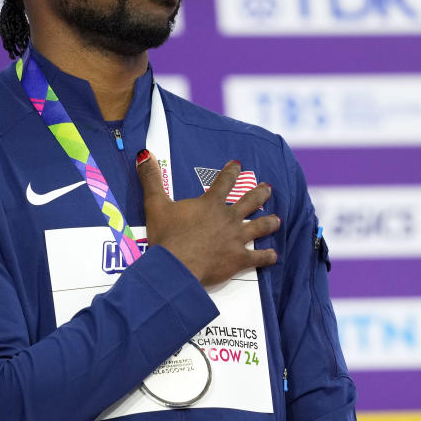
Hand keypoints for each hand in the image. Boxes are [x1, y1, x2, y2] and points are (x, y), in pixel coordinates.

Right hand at [135, 150, 279, 286]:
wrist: (176, 266)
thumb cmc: (166, 235)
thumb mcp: (155, 204)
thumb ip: (151, 178)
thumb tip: (144, 154)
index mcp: (210, 203)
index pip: (224, 181)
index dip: (231, 171)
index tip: (238, 164)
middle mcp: (228, 218)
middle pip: (249, 201)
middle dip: (260, 193)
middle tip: (268, 188)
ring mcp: (236, 239)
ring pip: (260, 226)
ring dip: (269, 222)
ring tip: (277, 219)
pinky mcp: (239, 259)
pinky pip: (258, 257)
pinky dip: (267, 257)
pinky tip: (273, 256)